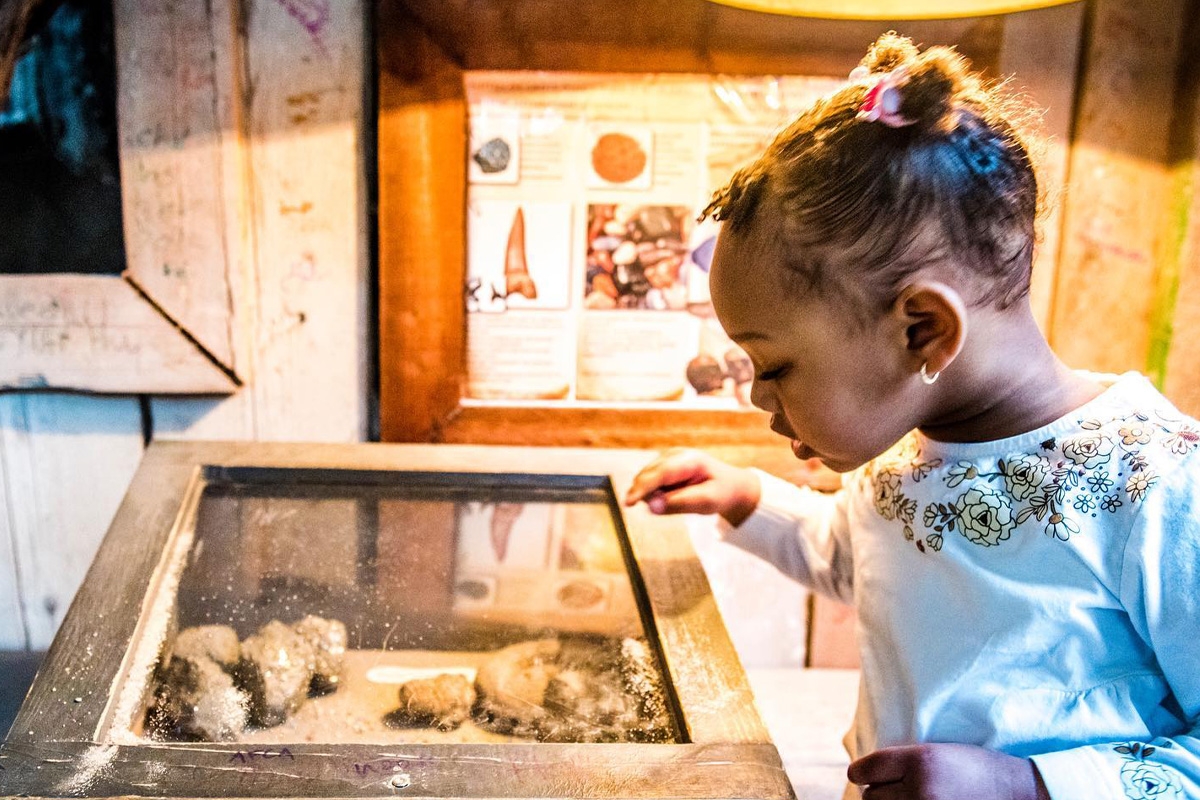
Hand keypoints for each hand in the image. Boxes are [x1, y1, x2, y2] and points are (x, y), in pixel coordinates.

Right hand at [623, 448, 760, 526]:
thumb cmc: (721, 493)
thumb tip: (651, 507)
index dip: (642, 488)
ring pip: (644, 479)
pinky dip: (655, 492)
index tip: (628, 504)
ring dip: (653, 495)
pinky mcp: (663, 464)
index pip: (660, 473)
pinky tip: (673, 495)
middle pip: (647, 476)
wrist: (731, 485)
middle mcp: (675, 454)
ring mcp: (667, 457)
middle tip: (673, 506)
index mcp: (689, 460)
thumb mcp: (706, 503)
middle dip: (649, 495)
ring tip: (679, 499)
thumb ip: (679, 504)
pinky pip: (648, 481)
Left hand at [847, 744, 1050, 799]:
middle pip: (870, 797)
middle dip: (880, 792)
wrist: (1014, 791)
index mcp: (920, 761)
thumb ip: (901, 762)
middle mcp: (921, 789)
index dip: (861, 772)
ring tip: (910, 798)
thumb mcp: (936, 752)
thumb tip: (858, 777)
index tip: (862, 774)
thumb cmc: (972, 768)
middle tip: (900, 788)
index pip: (865, 769)